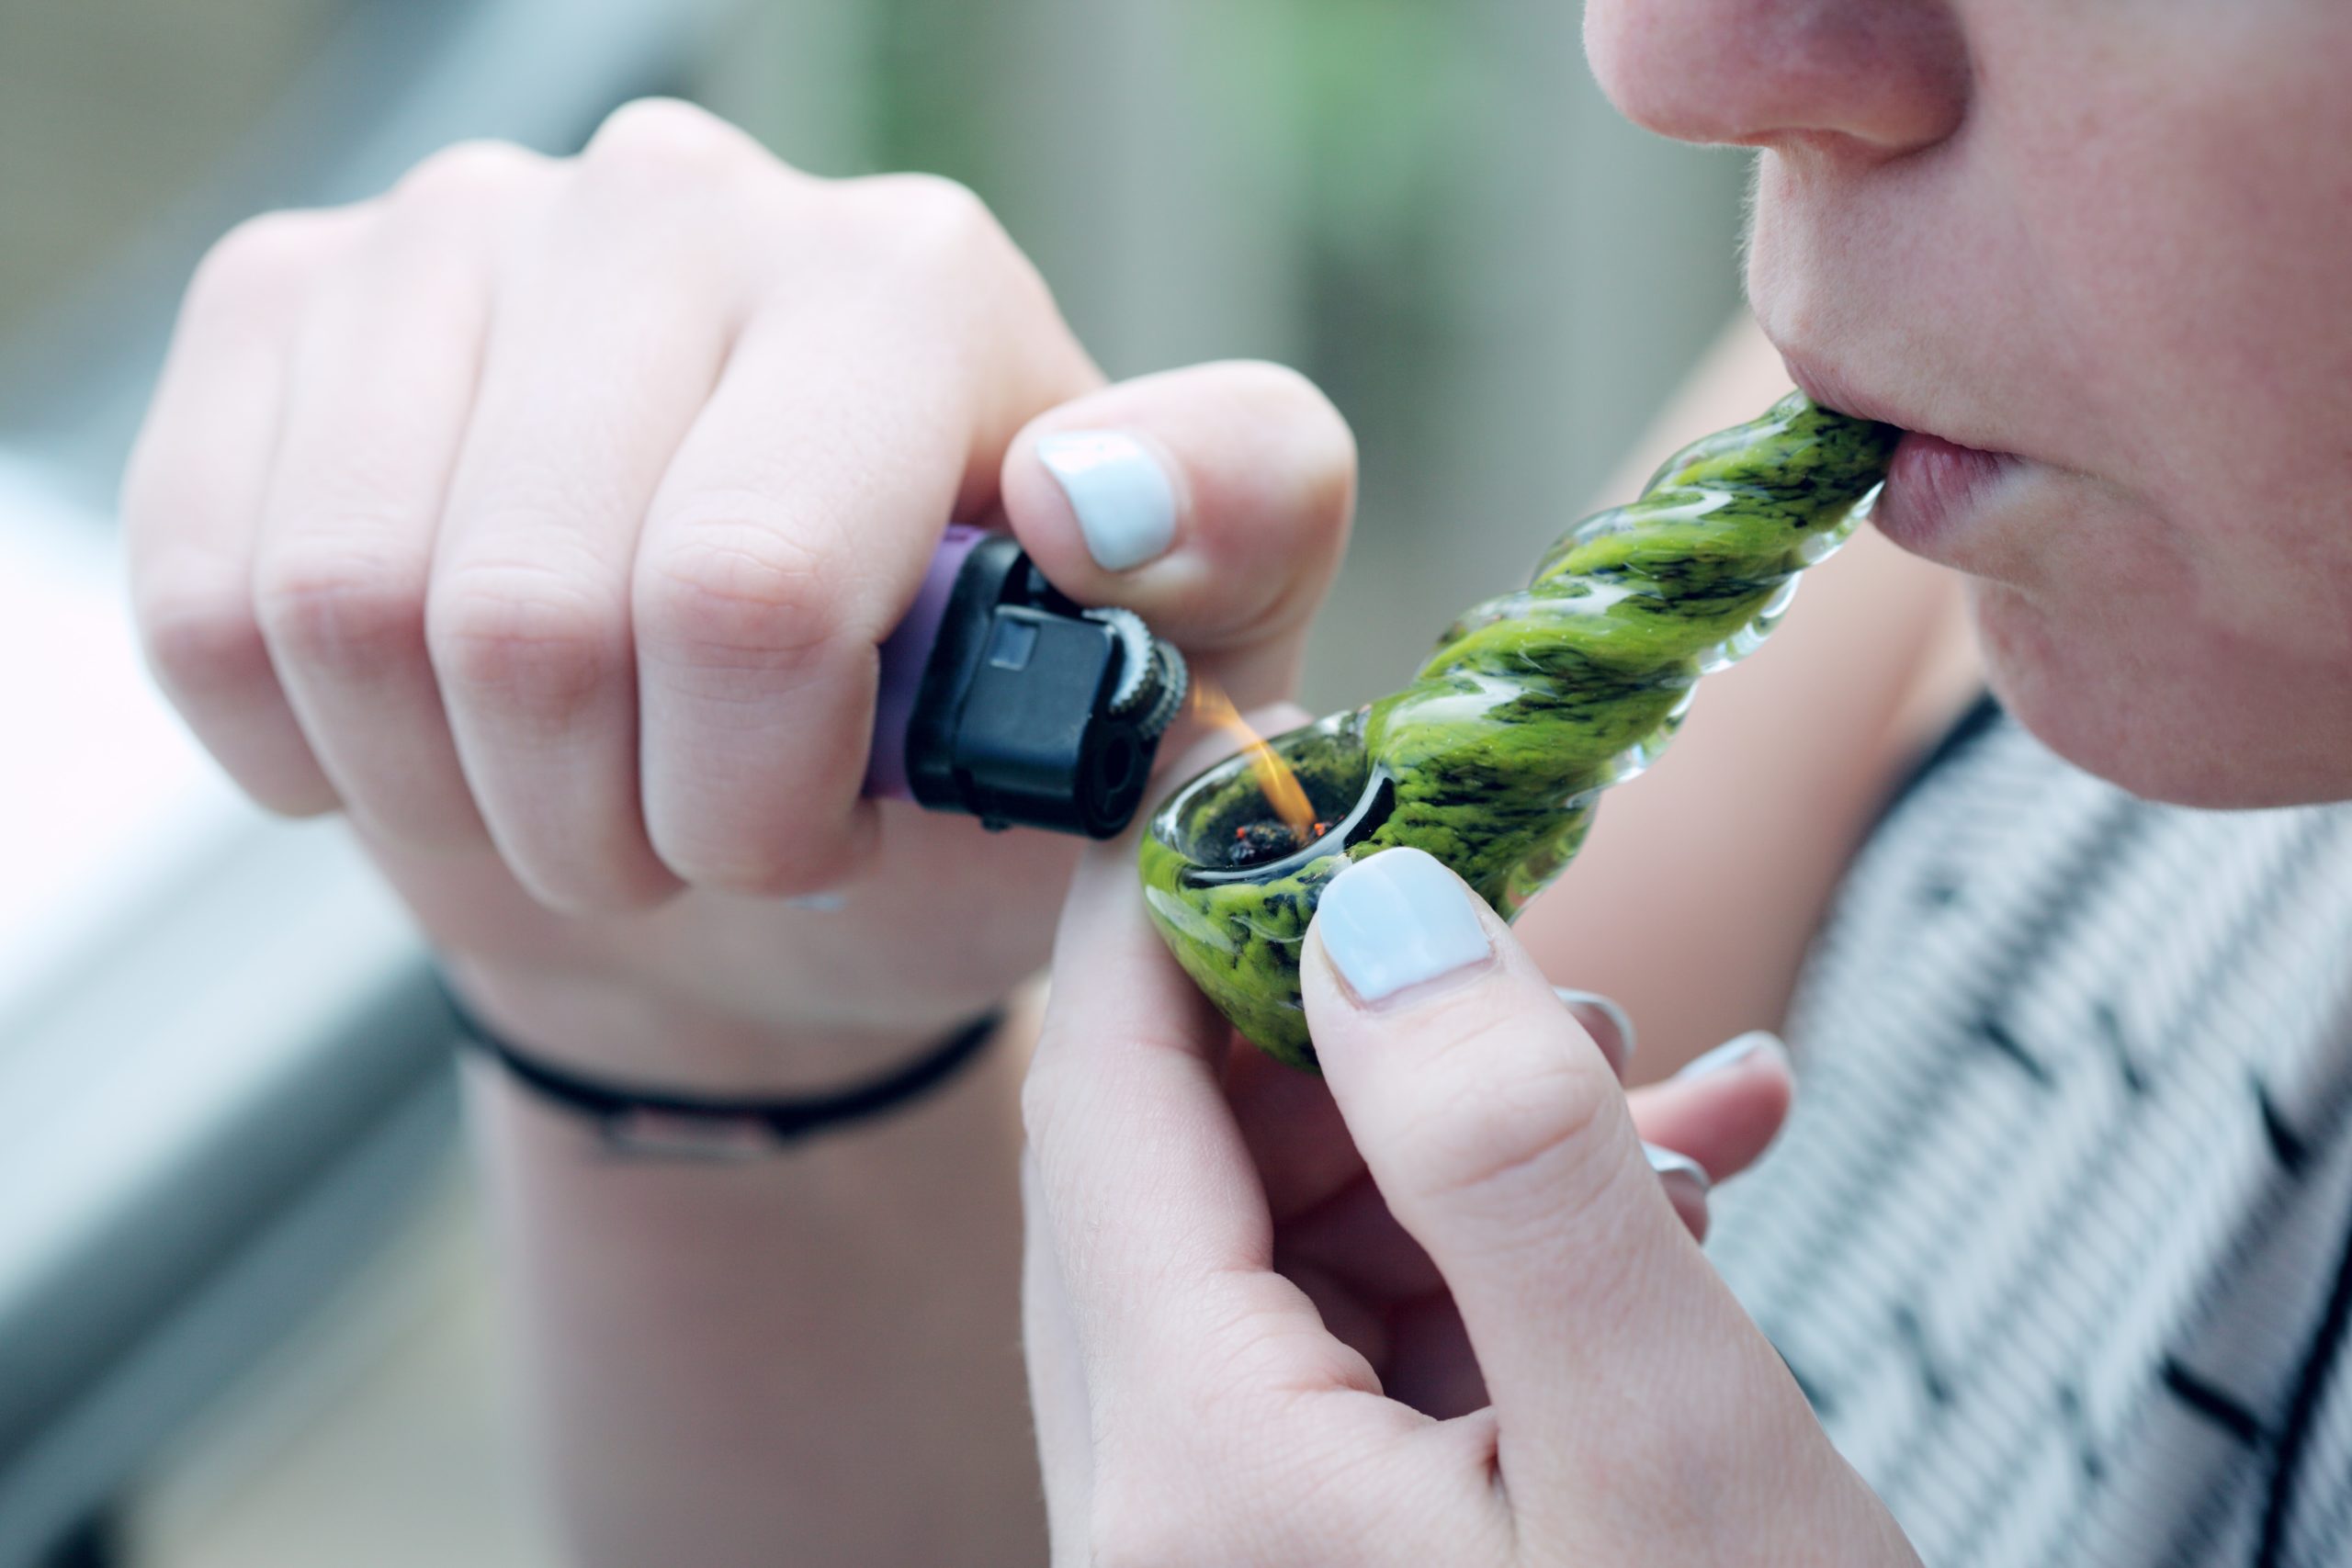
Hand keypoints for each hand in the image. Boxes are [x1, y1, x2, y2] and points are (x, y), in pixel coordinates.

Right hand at [122, 100, 1353, 1087]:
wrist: (743, 812)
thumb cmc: (960, 765)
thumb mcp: (1159, 687)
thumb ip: (1230, 545)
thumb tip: (1090, 486)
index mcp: (914, 283)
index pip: (747, 586)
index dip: (752, 795)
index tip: (815, 829)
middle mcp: (685, 201)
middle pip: (527, 614)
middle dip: (606, 823)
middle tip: (683, 844)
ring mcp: (465, 233)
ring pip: (343, 604)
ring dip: (461, 792)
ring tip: (573, 793)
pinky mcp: (292, 301)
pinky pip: (213, 594)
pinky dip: (314, 741)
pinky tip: (432, 731)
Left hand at [1021, 842, 1919, 1565]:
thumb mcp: (1667, 1455)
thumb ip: (1510, 1161)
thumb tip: (1373, 908)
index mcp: (1193, 1481)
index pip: (1102, 1099)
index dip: (1170, 902)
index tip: (1275, 761)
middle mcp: (1163, 1528)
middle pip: (1187, 1178)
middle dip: (1360, 1036)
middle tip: (1535, 958)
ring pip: (1296, 1268)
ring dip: (1459, 1154)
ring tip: (1659, 1097)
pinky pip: (1369, 1371)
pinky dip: (1494, 1274)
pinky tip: (1670, 1204)